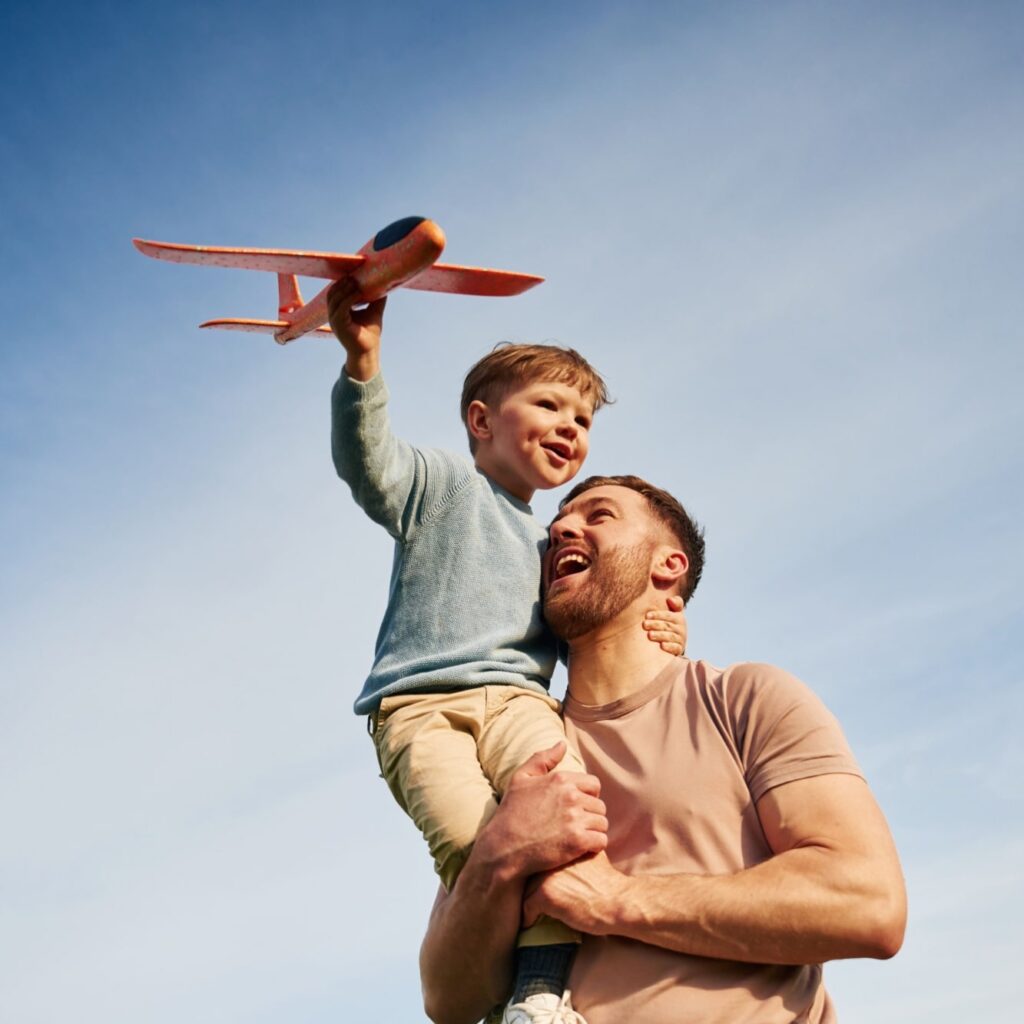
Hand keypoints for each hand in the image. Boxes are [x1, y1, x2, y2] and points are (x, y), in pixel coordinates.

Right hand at [327, 277, 385, 379]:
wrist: (368, 352)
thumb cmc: (370, 334)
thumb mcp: (374, 311)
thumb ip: (376, 298)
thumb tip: (384, 284)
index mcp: (339, 311)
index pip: (335, 292)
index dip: (342, 281)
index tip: (353, 272)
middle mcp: (334, 315)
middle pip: (332, 293)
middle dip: (342, 282)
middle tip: (354, 274)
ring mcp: (334, 320)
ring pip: (335, 298)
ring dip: (345, 288)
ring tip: (355, 281)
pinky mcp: (339, 325)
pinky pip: (342, 307)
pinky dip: (349, 298)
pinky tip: (359, 292)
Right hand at [473, 742, 607, 881]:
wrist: (503, 847)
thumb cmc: (511, 813)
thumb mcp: (520, 778)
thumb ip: (542, 758)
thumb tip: (562, 744)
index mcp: (561, 779)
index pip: (594, 785)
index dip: (587, 797)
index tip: (576, 808)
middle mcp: (571, 796)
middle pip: (599, 805)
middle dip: (590, 815)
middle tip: (575, 826)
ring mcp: (575, 819)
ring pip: (602, 823)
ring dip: (593, 831)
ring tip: (577, 837)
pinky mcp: (578, 841)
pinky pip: (601, 841)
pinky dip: (594, 846)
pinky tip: (581, 849)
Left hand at [522, 851, 628, 933]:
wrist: (617, 901)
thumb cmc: (607, 883)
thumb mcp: (591, 855)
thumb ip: (575, 851)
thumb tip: (569, 852)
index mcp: (561, 847)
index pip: (538, 858)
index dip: (537, 872)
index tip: (537, 885)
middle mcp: (550, 858)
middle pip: (529, 874)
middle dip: (531, 887)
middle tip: (532, 900)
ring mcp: (546, 875)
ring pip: (525, 890)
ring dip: (528, 902)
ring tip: (530, 912)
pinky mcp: (544, 894)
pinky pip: (526, 907)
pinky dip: (528, 918)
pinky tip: (532, 923)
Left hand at [643, 594, 686, 654]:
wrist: (674, 642)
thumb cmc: (669, 624)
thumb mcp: (672, 613)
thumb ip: (674, 604)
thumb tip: (670, 599)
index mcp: (679, 618)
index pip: (668, 615)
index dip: (658, 615)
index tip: (647, 615)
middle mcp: (681, 629)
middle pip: (667, 625)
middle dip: (655, 624)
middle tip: (644, 624)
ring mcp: (681, 640)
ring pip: (670, 636)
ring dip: (660, 635)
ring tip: (650, 635)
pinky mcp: (679, 649)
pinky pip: (676, 648)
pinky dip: (669, 647)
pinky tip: (662, 646)